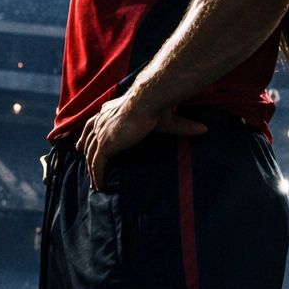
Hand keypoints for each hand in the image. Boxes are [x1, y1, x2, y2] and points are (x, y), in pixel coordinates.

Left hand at [75, 92, 207, 189]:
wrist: (148, 102)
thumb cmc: (156, 106)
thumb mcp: (167, 119)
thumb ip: (183, 125)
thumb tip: (204, 129)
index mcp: (110, 111)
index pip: (94, 124)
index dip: (88, 135)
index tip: (84, 144)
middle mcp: (101, 121)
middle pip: (88, 139)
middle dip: (85, 152)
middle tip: (86, 165)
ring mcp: (101, 134)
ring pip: (91, 155)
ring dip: (91, 170)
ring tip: (95, 183)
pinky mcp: (104, 145)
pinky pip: (97, 165)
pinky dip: (97, 176)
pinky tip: (98, 186)